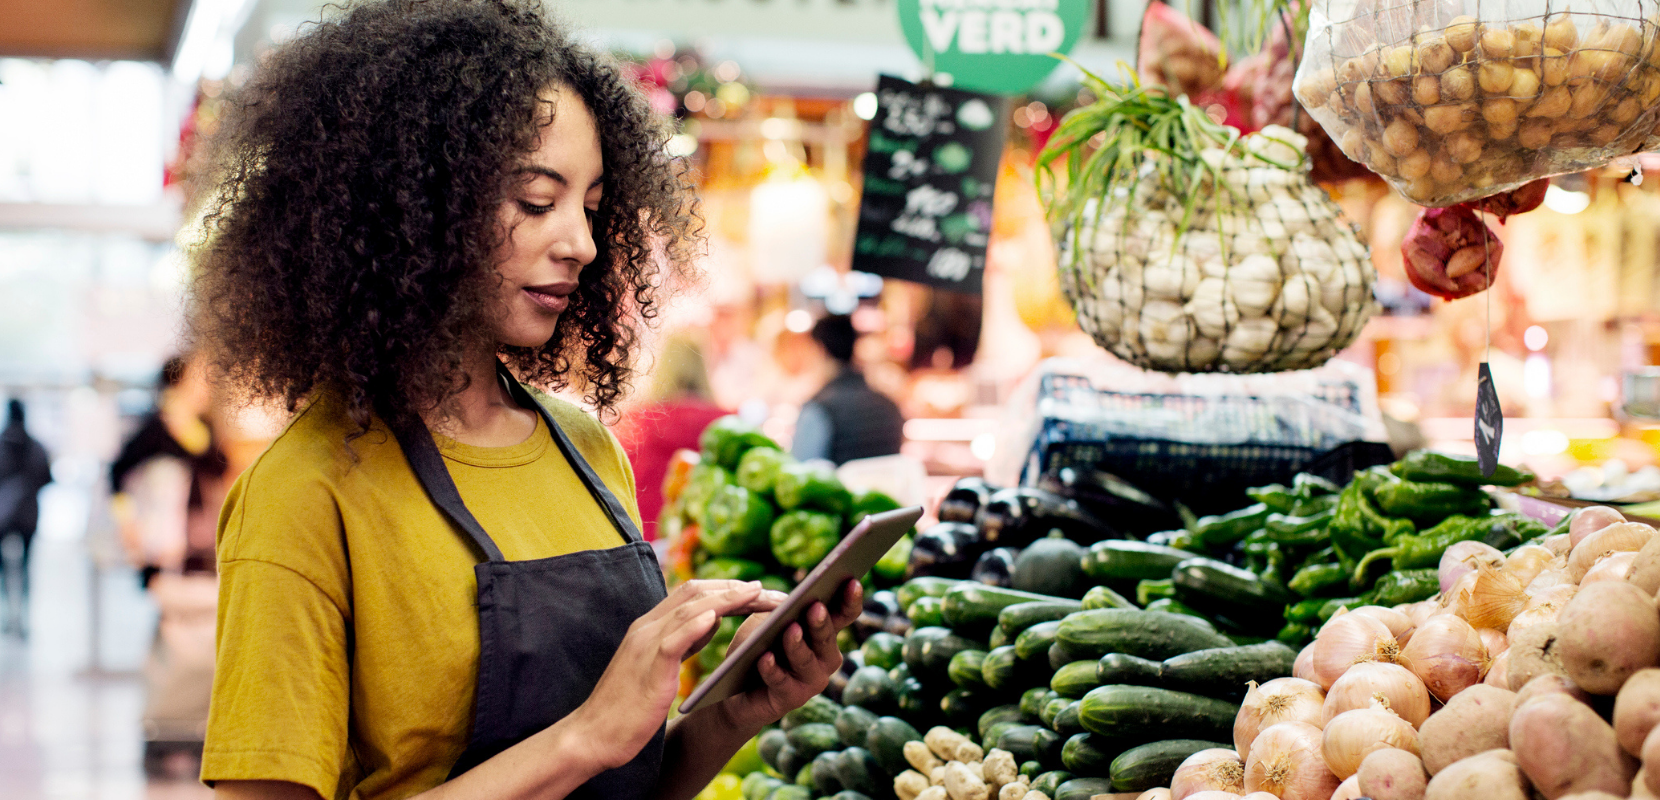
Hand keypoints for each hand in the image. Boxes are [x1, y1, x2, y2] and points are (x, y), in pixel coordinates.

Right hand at [567, 580, 786, 770]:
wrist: (593, 735)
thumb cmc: (628, 706)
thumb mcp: (660, 666)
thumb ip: (683, 640)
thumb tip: (712, 619)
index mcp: (650, 627)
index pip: (692, 593)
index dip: (727, 588)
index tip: (758, 590)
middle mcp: (647, 628)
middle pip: (696, 592)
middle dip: (737, 589)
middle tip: (774, 594)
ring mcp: (645, 644)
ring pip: (689, 609)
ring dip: (728, 599)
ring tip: (759, 594)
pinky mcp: (648, 668)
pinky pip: (673, 640)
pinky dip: (695, 625)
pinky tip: (718, 617)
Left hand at [713, 578, 862, 732]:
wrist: (734, 689)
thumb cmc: (756, 647)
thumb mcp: (767, 620)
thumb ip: (782, 609)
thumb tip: (791, 600)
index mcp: (824, 633)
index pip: (844, 614)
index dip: (850, 600)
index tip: (852, 581)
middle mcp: (824, 658)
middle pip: (827, 638)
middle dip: (821, 623)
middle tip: (815, 607)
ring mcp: (810, 681)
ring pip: (806, 661)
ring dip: (797, 645)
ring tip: (790, 630)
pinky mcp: (790, 699)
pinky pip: (782, 682)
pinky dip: (773, 669)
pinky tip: (765, 658)